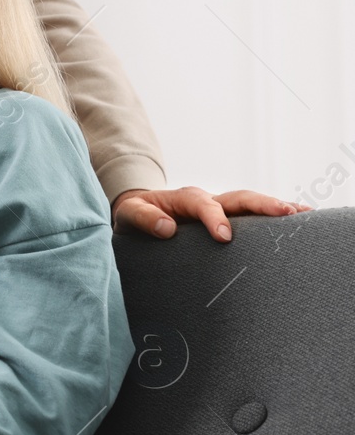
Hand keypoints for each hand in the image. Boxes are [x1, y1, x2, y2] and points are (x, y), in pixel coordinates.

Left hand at [111, 186, 310, 242]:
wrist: (138, 213)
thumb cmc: (134, 215)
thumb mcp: (129, 215)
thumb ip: (144, 219)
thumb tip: (168, 229)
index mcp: (184, 199)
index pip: (203, 204)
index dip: (215, 219)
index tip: (224, 237)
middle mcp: (207, 200)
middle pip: (239, 197)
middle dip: (262, 204)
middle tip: (286, 214)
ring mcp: (221, 209)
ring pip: (252, 205)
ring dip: (277, 208)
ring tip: (305, 215)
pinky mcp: (227, 220)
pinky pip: (252, 218)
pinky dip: (274, 217)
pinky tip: (298, 223)